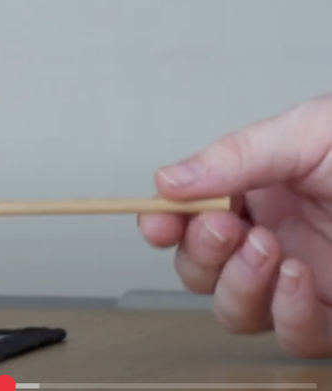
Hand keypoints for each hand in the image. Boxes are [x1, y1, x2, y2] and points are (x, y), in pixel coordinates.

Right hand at [138, 95, 331, 357]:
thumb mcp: (309, 133)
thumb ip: (236, 157)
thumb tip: (169, 181)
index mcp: (263, 192)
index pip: (191, 219)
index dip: (165, 224)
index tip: (159, 220)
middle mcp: (278, 239)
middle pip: (202, 272)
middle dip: (201, 253)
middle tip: (224, 227)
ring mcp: (308, 282)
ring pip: (238, 311)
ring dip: (239, 285)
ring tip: (268, 250)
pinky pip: (296, 336)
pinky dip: (287, 312)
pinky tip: (299, 279)